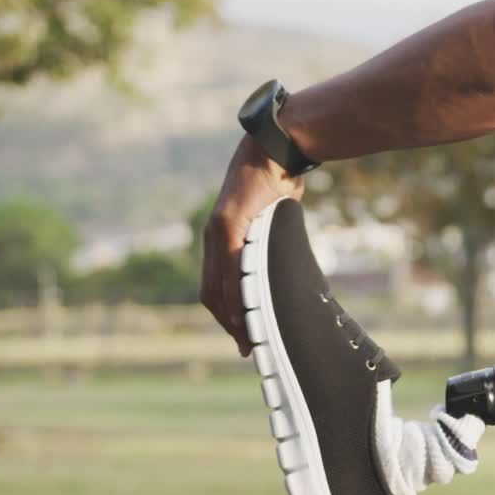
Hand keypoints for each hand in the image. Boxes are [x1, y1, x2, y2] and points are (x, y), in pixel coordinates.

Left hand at [201, 135, 304, 355]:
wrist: (276, 148)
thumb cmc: (278, 178)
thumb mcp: (272, 216)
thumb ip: (269, 238)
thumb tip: (284, 256)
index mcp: (221, 238)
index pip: (215, 285)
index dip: (225, 313)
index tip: (241, 334)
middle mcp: (213, 237)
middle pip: (211, 292)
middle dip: (227, 323)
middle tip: (245, 347)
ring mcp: (218, 231)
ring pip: (217, 285)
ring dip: (231, 316)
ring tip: (246, 339)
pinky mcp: (229, 224)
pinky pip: (230, 268)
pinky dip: (236, 294)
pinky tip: (245, 312)